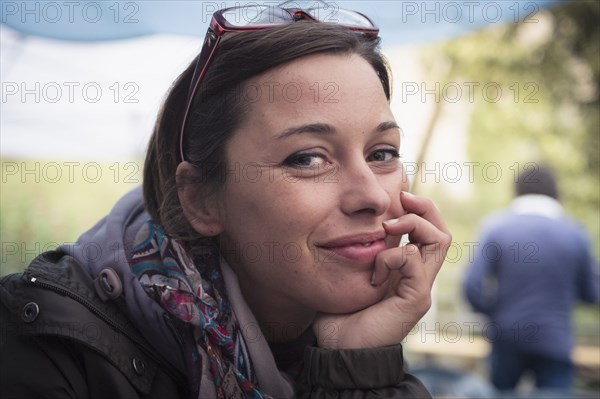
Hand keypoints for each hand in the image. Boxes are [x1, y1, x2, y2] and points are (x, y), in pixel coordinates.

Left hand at [313, 191, 450, 348]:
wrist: (338, 348)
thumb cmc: (341, 312)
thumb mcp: (351, 272)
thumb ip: (362, 251)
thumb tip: (359, 222)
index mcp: (405, 269)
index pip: (429, 231)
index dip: (419, 209)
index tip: (398, 195)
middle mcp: (418, 277)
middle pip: (442, 232)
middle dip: (424, 208)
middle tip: (401, 199)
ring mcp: (420, 288)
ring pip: (439, 241)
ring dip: (413, 224)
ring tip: (388, 227)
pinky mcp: (415, 299)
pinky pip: (413, 260)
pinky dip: (392, 256)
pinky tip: (373, 271)